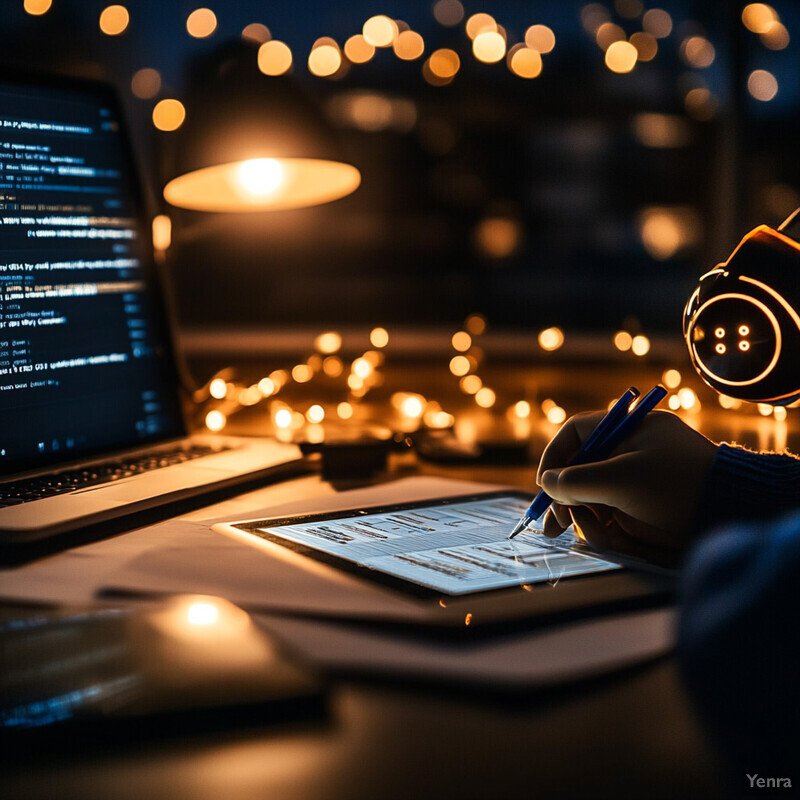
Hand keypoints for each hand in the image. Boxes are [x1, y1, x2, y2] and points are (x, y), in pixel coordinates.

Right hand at [536, 409, 717, 564]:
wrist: (731, 516)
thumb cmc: (678, 486)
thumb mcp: (621, 479)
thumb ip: (577, 480)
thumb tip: (547, 484)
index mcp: (627, 430)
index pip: (576, 434)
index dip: (554, 457)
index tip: (544, 485)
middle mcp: (628, 455)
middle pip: (578, 473)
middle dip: (564, 501)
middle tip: (553, 528)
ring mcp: (634, 485)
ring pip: (590, 503)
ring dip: (588, 522)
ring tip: (601, 535)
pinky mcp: (641, 514)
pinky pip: (609, 522)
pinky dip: (607, 534)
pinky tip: (617, 542)